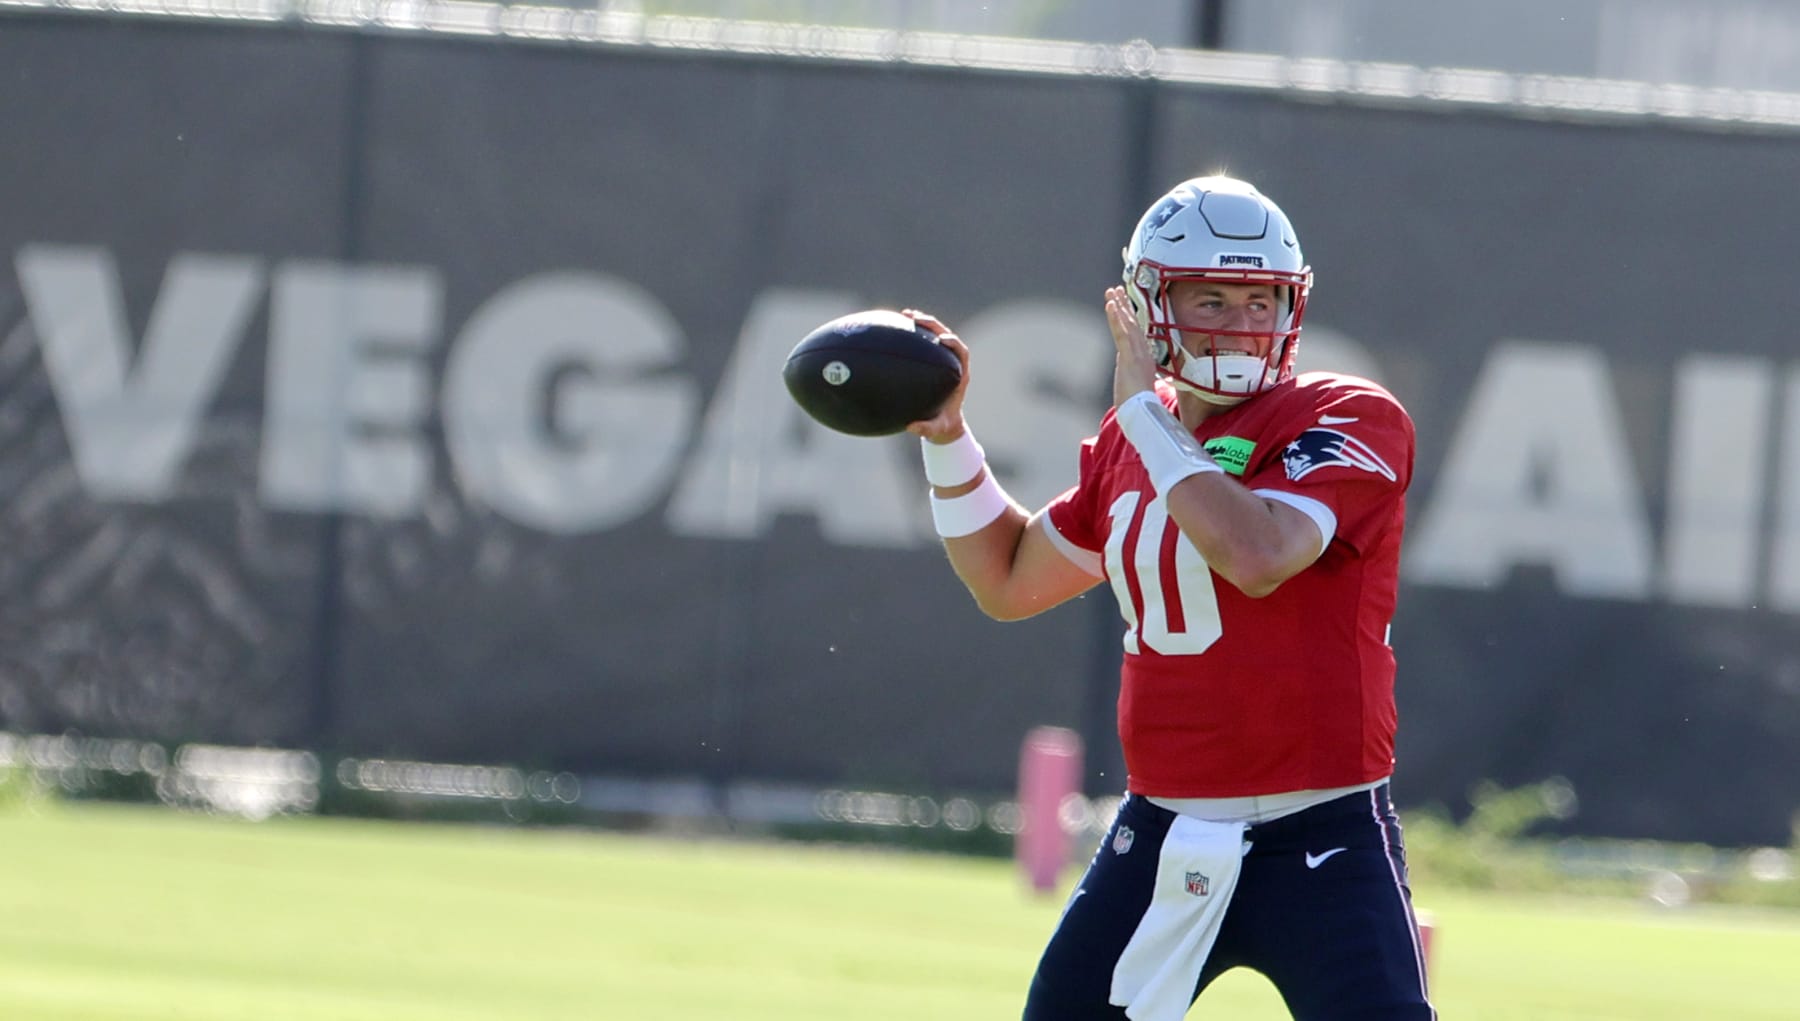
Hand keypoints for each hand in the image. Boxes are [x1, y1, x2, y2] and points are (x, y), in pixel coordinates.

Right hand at [901, 309, 971, 443]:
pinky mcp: (930, 360)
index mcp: (959, 375)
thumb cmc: (941, 426)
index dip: (954, 343)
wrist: (944, 423)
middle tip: (917, 318)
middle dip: (933, 325)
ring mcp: (941, 359)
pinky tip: (895, 327)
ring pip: (934, 334)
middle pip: (946, 336)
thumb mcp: (935, 429)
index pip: (961, 352)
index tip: (942, 339)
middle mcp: (951, 363)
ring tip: (906, 314)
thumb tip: (911, 427)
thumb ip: (926, 429)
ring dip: (923, 323)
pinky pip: (922, 343)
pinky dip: (912, 334)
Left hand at [1105, 285, 1157, 407]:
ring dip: (1120, 306)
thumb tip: (1133, 397)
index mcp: (1143, 362)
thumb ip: (1134, 390)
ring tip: (1113, 291)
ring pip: (1128, 325)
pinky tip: (1111, 304)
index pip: (1135, 337)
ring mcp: (1136, 354)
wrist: (1142, 416)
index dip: (1130, 321)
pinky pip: (1122, 332)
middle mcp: (1141, 354)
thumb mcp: (1135, 396)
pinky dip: (1116, 317)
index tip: (1125, 308)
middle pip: (1132, 326)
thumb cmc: (1139, 410)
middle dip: (1124, 307)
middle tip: (1117, 291)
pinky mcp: (1130, 356)